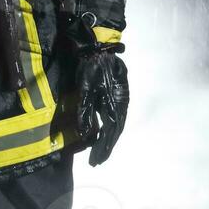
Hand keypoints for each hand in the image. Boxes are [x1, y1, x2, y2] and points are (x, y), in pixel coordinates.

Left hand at [75, 47, 128, 166]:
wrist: (100, 47)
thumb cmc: (91, 68)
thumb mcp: (85, 89)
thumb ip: (85, 112)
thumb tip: (86, 135)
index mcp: (114, 104)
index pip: (109, 132)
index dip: (103, 148)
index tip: (95, 161)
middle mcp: (122, 104)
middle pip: (115, 131)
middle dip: (106, 146)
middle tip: (97, 160)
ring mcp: (123, 98)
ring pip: (118, 124)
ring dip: (110, 138)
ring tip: (101, 150)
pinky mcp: (120, 93)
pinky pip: (117, 116)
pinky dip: (112, 127)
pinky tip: (105, 130)